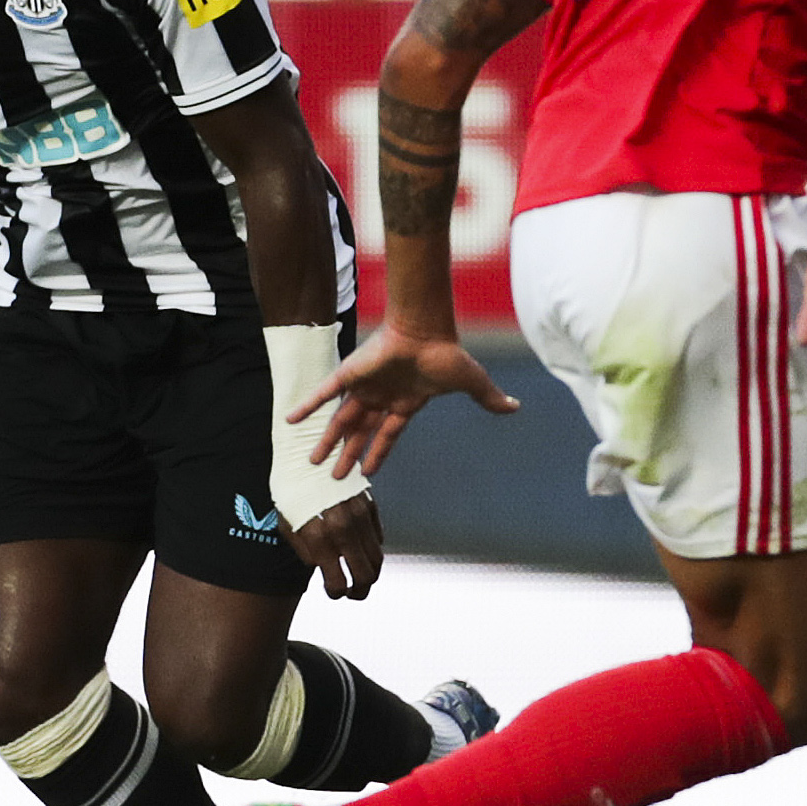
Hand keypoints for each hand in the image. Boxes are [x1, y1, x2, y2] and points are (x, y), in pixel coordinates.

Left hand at [285, 490, 383, 600]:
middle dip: (359, 592)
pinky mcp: (369, 506)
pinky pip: (377, 538)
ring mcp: (360, 517)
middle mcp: (344, 529)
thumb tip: (322, 568)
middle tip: (351, 594)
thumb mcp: (287, 524)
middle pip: (365, 577)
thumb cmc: (289, 489)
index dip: (336, 594)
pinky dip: (370, 549)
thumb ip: (306, 551)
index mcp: (319, 537)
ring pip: (376, 559)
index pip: (338, 583)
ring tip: (358, 577)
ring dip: (369, 574)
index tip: (333, 592)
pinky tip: (358, 550)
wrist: (304, 451)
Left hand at [288, 324, 519, 478]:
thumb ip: (488, 397)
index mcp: (405, 401)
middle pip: (360, 432)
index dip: (377, 453)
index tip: (367, 473)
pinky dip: (307, 406)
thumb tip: (515, 407)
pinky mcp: (350, 374)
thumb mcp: (469, 382)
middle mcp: (381, 396)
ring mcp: (364, 386)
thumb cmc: (445, 353)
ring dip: (327, 440)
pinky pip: (324, 392)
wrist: (427, 328)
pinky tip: (291, 420)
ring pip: (340, 419)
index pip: (387, 435)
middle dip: (347, 454)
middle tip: (334, 478)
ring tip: (313, 462)